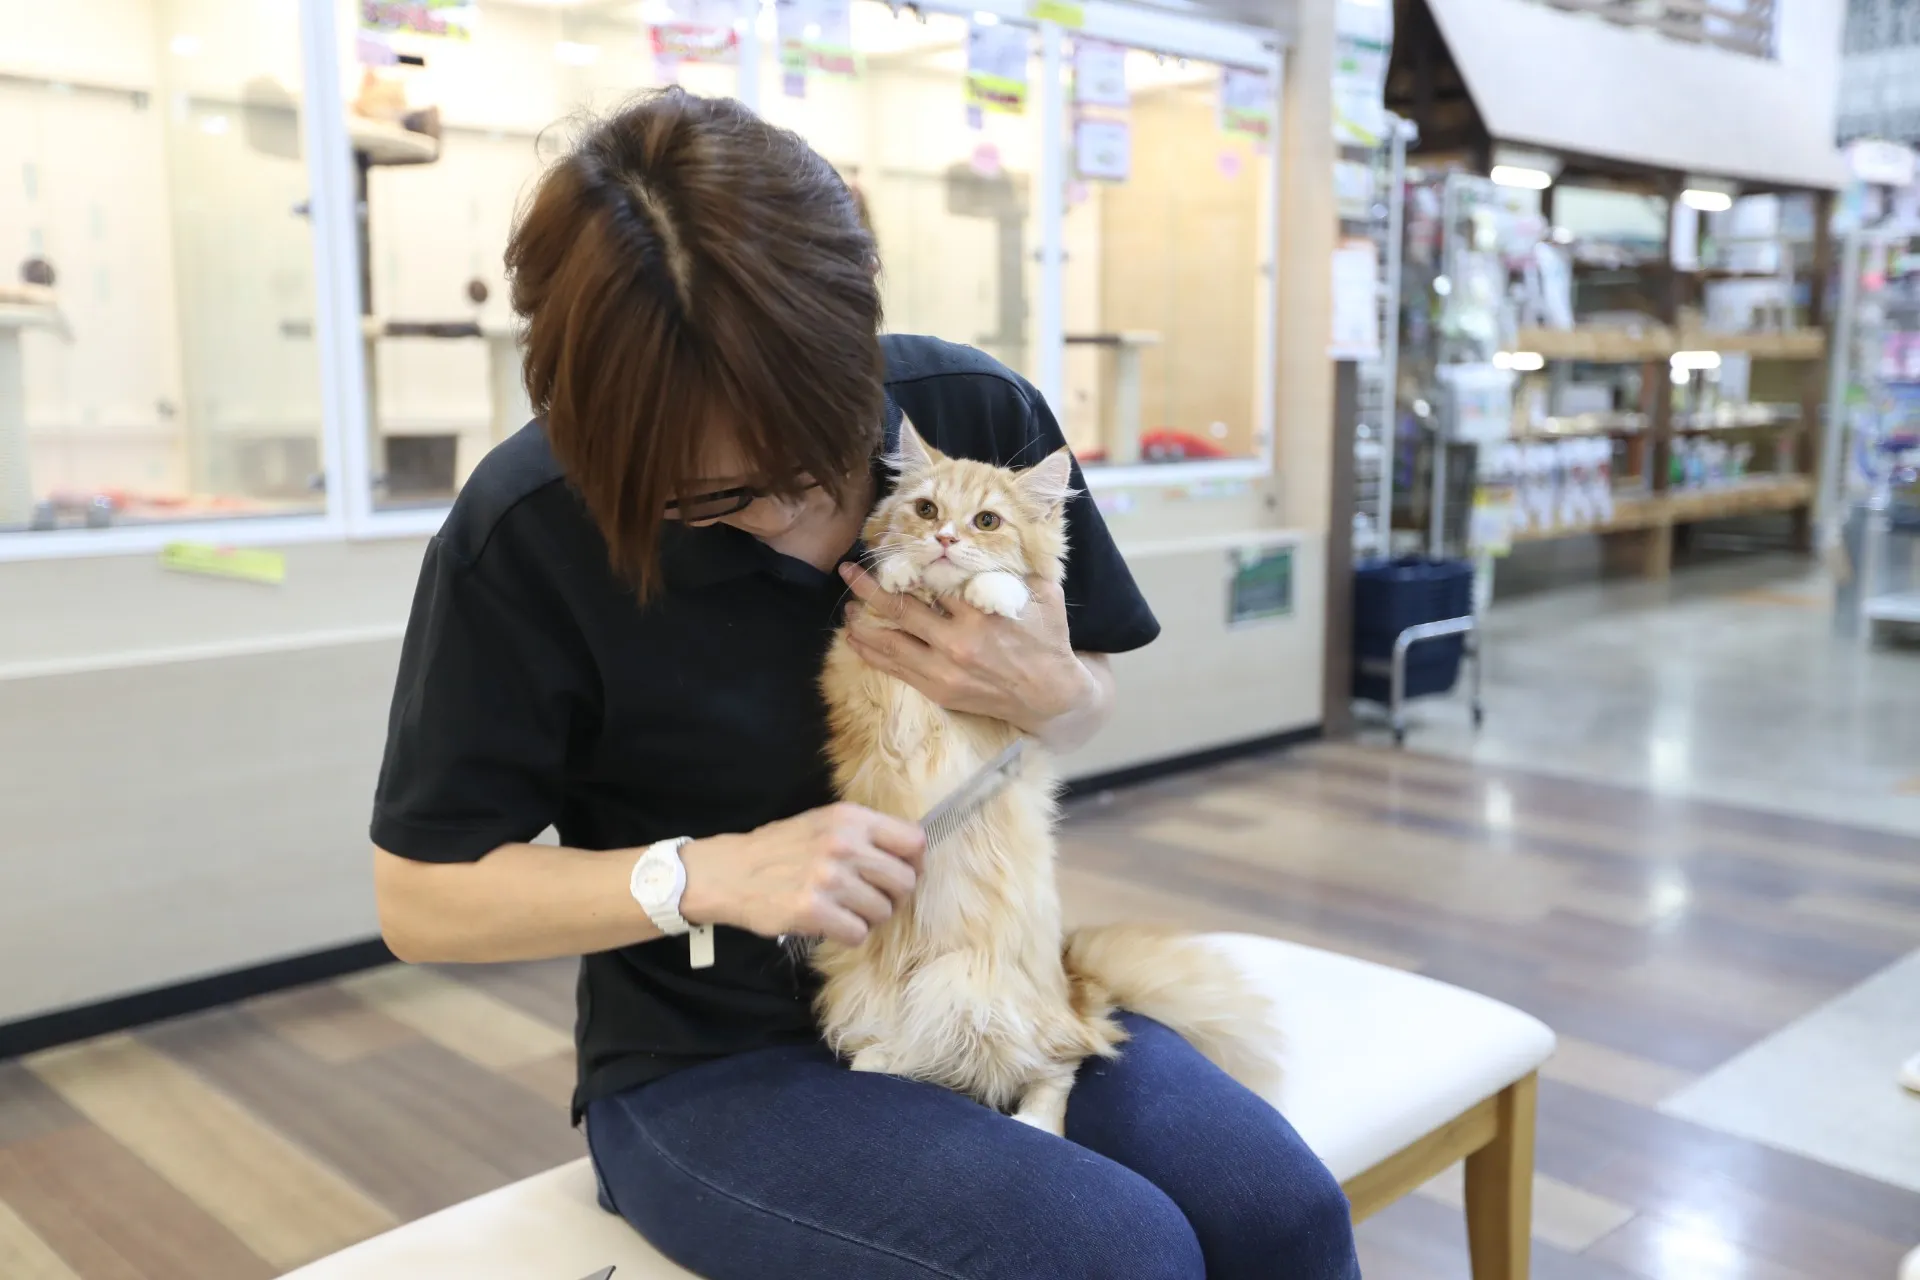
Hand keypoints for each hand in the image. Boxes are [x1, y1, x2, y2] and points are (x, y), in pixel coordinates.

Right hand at [678, 804, 924, 945]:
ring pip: (882, 911)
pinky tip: (830, 924)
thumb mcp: (823, 823)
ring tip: (844, 910)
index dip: (914, 863)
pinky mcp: (813, 910)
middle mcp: (844, 844)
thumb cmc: (781, 849)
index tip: (902, 873)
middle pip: (904, 882)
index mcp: (850, 818)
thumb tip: (911, 856)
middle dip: (893, 897)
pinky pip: (857, 933)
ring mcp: (828, 878)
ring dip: (868, 918)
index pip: (913, 841)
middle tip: (871, 899)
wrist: (730, 872)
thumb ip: (864, 834)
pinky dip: (848, 935)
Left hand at [838, 563, 1096, 736]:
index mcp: (981, 612)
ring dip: (862, 623)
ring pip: (890, 642)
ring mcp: (945, 670)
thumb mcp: (1041, 594)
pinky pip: (895, 669)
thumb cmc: (1047, 639)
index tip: (889, 550)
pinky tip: (855, 639)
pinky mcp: (939, 691)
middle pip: (900, 609)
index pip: (932, 581)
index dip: (906, 564)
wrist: (1052, 697)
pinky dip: (871, 653)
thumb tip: (987, 539)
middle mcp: (957, 642)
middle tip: (848, 571)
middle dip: (869, 588)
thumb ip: (1013, 567)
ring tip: (846, 607)